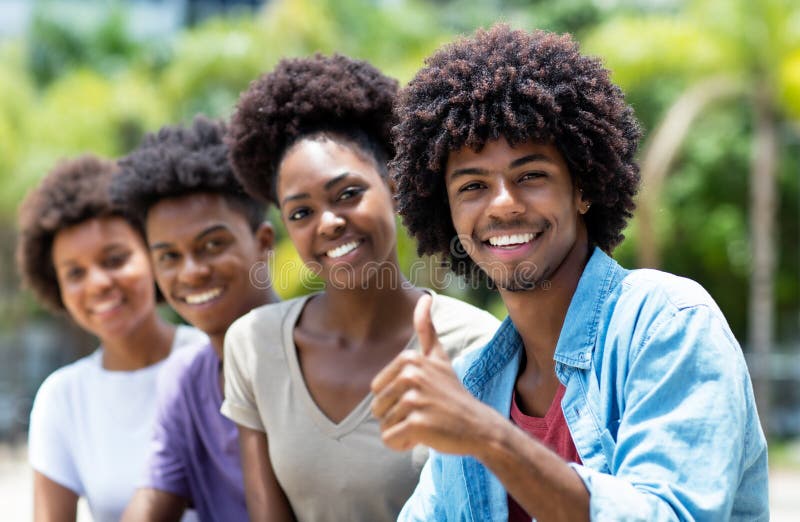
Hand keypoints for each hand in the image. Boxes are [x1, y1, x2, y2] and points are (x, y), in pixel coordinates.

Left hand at [370, 294, 497, 454]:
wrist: (478, 425)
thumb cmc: (452, 393)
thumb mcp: (439, 357)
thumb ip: (426, 328)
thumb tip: (424, 297)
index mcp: (409, 359)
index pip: (376, 390)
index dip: (395, 400)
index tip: (421, 397)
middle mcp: (411, 375)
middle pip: (376, 407)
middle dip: (396, 417)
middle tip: (425, 413)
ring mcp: (414, 399)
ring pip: (383, 424)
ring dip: (401, 431)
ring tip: (426, 423)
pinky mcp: (417, 423)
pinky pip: (390, 439)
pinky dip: (402, 444)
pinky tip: (424, 437)